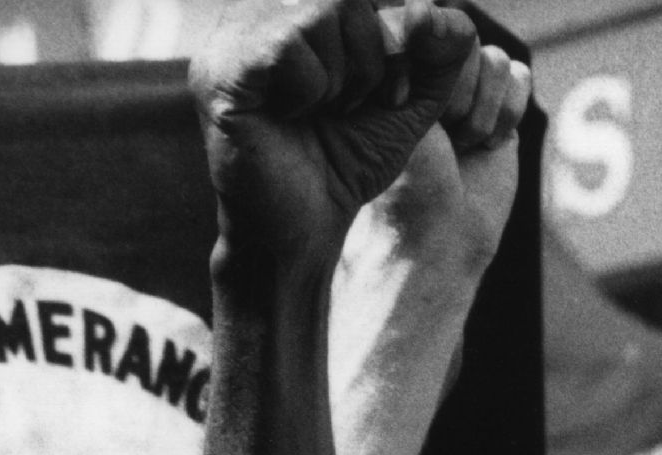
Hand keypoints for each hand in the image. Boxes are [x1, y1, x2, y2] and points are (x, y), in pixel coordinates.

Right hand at [192, 0, 527, 274]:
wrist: (306, 225)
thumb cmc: (348, 160)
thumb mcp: (408, 101)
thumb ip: (437, 54)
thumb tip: (443, 13)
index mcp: (295, 9)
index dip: (399, 33)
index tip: (390, 91)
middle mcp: (257, 10)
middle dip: (376, 56)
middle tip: (355, 104)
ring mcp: (231, 36)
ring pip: (323, 11)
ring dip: (346, 76)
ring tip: (324, 111)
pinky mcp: (218, 70)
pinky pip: (289, 47)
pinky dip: (311, 89)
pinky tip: (292, 117)